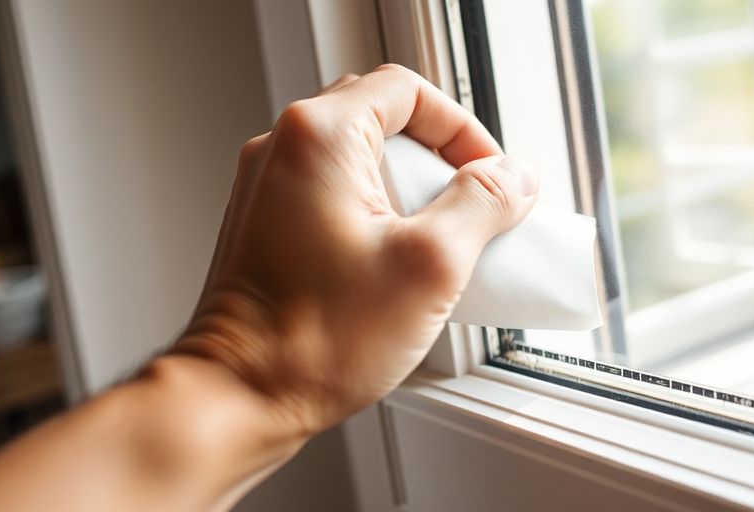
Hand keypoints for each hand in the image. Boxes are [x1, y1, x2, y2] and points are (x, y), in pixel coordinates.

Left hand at [172, 64, 538, 445]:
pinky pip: (332, 192)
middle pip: (382, 115)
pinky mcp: (265, 224)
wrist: (239, 397)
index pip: (409, 90)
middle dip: (437, 155)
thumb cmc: (317, 339)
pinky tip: (396, 262)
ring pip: (357, 156)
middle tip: (468, 204)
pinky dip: (374, 211)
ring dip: (407, 186)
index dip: (463, 129)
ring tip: (435, 240)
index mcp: (319, 138)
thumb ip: (483, 205)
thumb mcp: (431, 266)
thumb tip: (514, 177)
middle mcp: (283, 150)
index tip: (489, 176)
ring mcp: (267, 187)